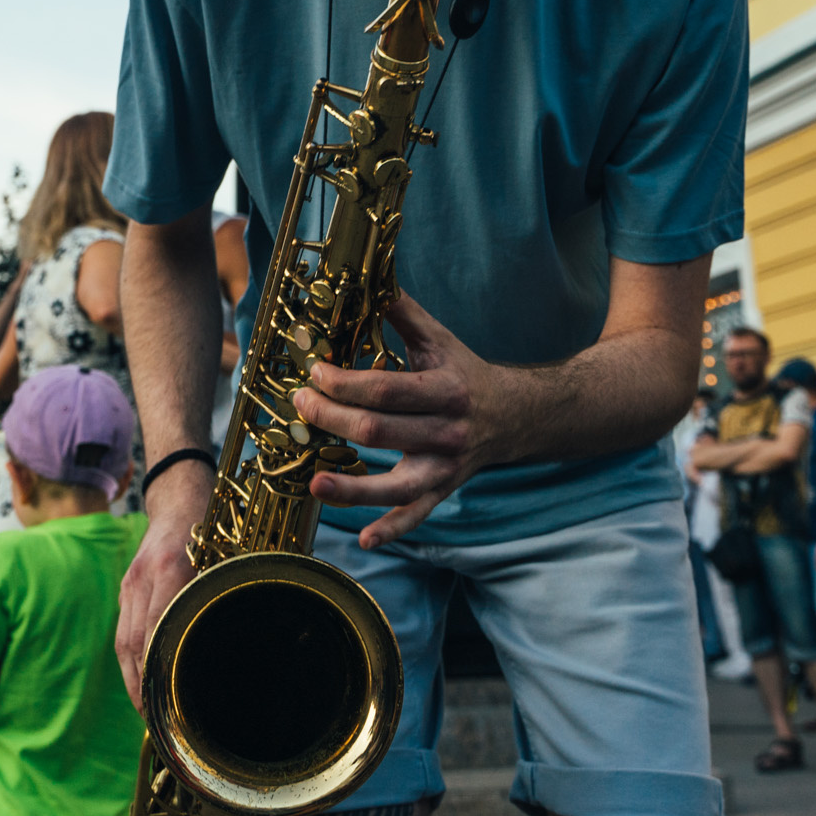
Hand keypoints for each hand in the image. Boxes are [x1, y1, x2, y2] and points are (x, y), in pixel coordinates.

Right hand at [117, 461, 211, 707]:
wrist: (181, 496)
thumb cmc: (214, 528)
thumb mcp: (227, 557)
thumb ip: (224, 594)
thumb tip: (244, 643)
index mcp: (171, 567)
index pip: (154, 630)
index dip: (156, 671)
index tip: (163, 702)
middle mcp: (144, 576)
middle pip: (133, 642)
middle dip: (140, 686)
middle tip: (155, 719)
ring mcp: (131, 582)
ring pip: (123, 641)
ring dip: (133, 679)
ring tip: (146, 709)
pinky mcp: (127, 587)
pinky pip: (123, 630)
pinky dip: (131, 660)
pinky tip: (141, 680)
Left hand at [294, 293, 508, 547]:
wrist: (514, 415)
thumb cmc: (464, 372)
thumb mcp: (438, 340)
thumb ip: (402, 311)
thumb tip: (367, 276)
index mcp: (445, 390)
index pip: (385, 390)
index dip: (344, 384)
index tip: (314, 372)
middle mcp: (447, 432)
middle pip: (380, 433)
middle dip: (332, 420)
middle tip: (301, 405)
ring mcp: (445, 468)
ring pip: (396, 485)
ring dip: (353, 488)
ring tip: (315, 483)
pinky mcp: (442, 491)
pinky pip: (417, 515)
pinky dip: (392, 529)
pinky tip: (365, 539)